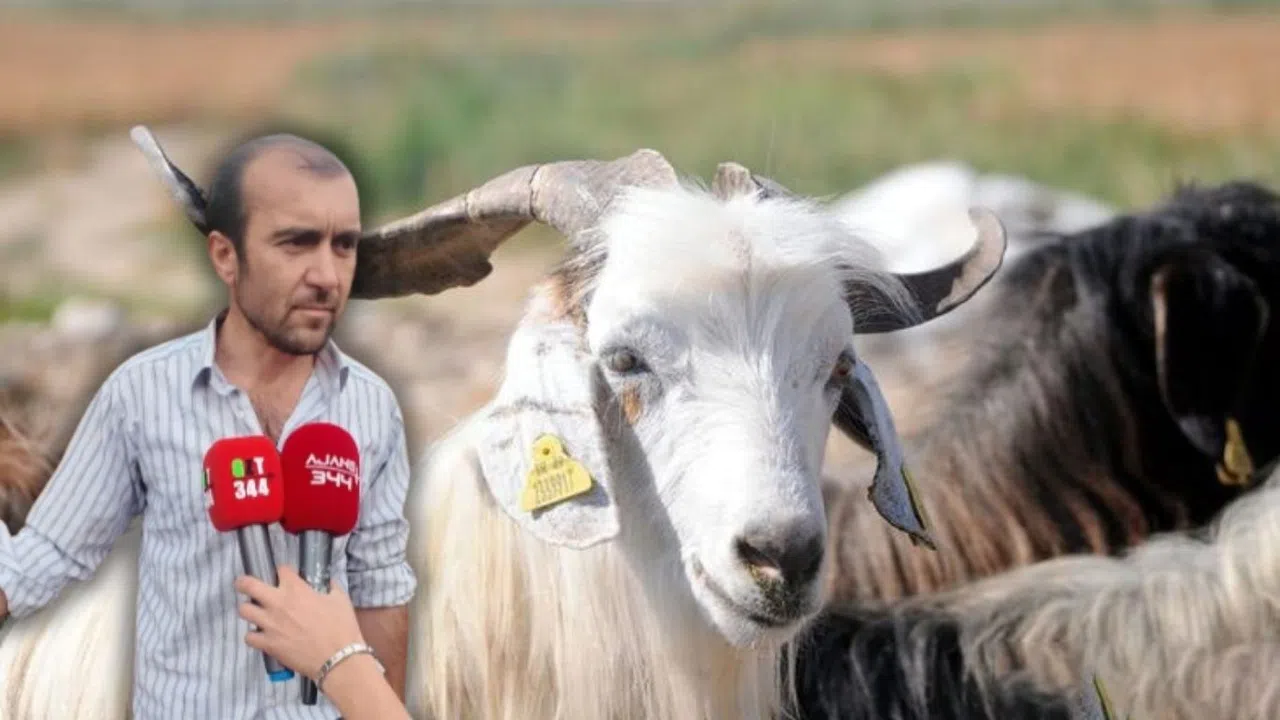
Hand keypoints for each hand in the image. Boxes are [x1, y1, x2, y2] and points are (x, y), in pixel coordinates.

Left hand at [235, 565, 364, 680]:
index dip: (283, 572)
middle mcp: (277, 603)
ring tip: (257, 612)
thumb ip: (330, 587)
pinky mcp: (267, 644)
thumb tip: (325, 583)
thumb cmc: (342, 627)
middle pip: (248, 585)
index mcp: (296, 589)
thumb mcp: (340, 599)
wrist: (337, 658)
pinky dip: (254, 635)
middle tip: (246, 585)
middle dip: (244, 582)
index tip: (286, 576)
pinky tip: (262, 635)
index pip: (280, 569)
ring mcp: (269, 624)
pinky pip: (249, 637)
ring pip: (244, 610)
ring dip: (249, 609)